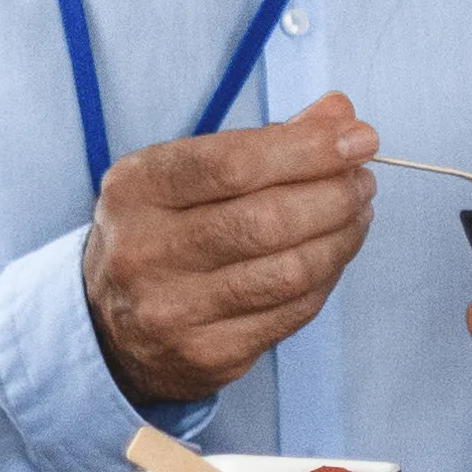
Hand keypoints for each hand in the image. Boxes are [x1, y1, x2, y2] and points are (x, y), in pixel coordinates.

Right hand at [88, 94, 378, 418]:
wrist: (110, 328)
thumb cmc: (162, 232)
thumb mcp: (188, 175)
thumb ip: (263, 142)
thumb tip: (340, 116)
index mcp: (136, 189)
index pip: (232, 164)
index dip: (307, 150)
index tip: (358, 140)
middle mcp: (143, 251)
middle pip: (266, 220)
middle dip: (333, 195)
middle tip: (362, 182)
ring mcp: (172, 311)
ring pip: (288, 272)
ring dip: (341, 238)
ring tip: (357, 213)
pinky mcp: (206, 355)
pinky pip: (292, 313)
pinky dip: (326, 277)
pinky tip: (334, 254)